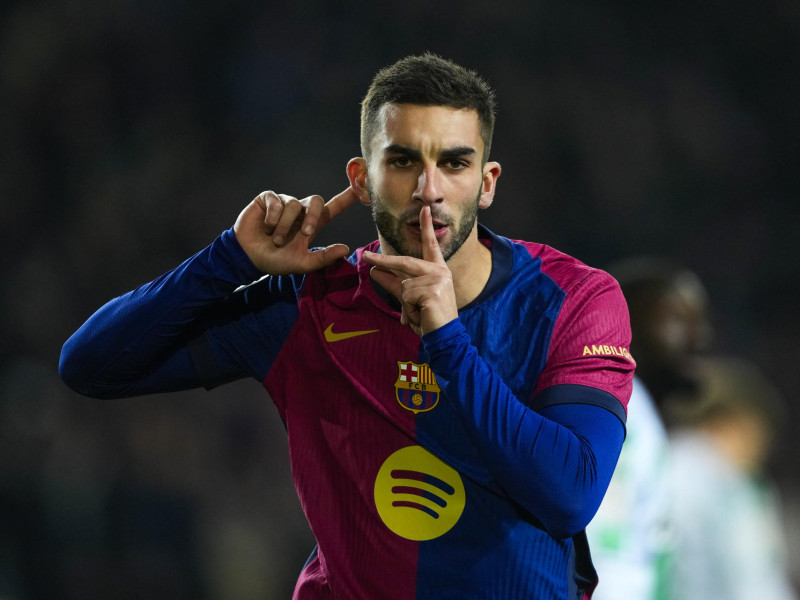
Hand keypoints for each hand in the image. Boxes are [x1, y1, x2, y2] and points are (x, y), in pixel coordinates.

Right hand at [233, 188, 357, 274]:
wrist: (249, 256)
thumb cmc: (276, 260)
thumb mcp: (302, 263)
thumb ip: (323, 257)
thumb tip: (346, 249)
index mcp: (312, 224)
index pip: (334, 207)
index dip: (347, 197)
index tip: (362, 185)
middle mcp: (301, 211)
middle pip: (317, 201)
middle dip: (313, 217)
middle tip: (304, 234)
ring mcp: (285, 203)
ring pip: (294, 206)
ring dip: (284, 226)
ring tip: (275, 239)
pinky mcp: (268, 199)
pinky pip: (276, 201)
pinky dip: (272, 217)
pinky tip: (265, 227)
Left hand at [363, 206, 457, 335]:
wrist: (445, 337)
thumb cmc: (429, 317)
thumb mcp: (409, 298)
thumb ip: (393, 283)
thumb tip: (375, 271)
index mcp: (437, 270)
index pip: (430, 245)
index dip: (426, 227)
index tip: (423, 209)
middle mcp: (440, 271)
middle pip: (404, 262)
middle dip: (383, 260)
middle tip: (366, 257)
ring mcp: (437, 280)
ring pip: (403, 285)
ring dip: (405, 303)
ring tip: (419, 312)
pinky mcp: (432, 291)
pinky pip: (406, 295)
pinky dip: (409, 309)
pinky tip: (422, 315)